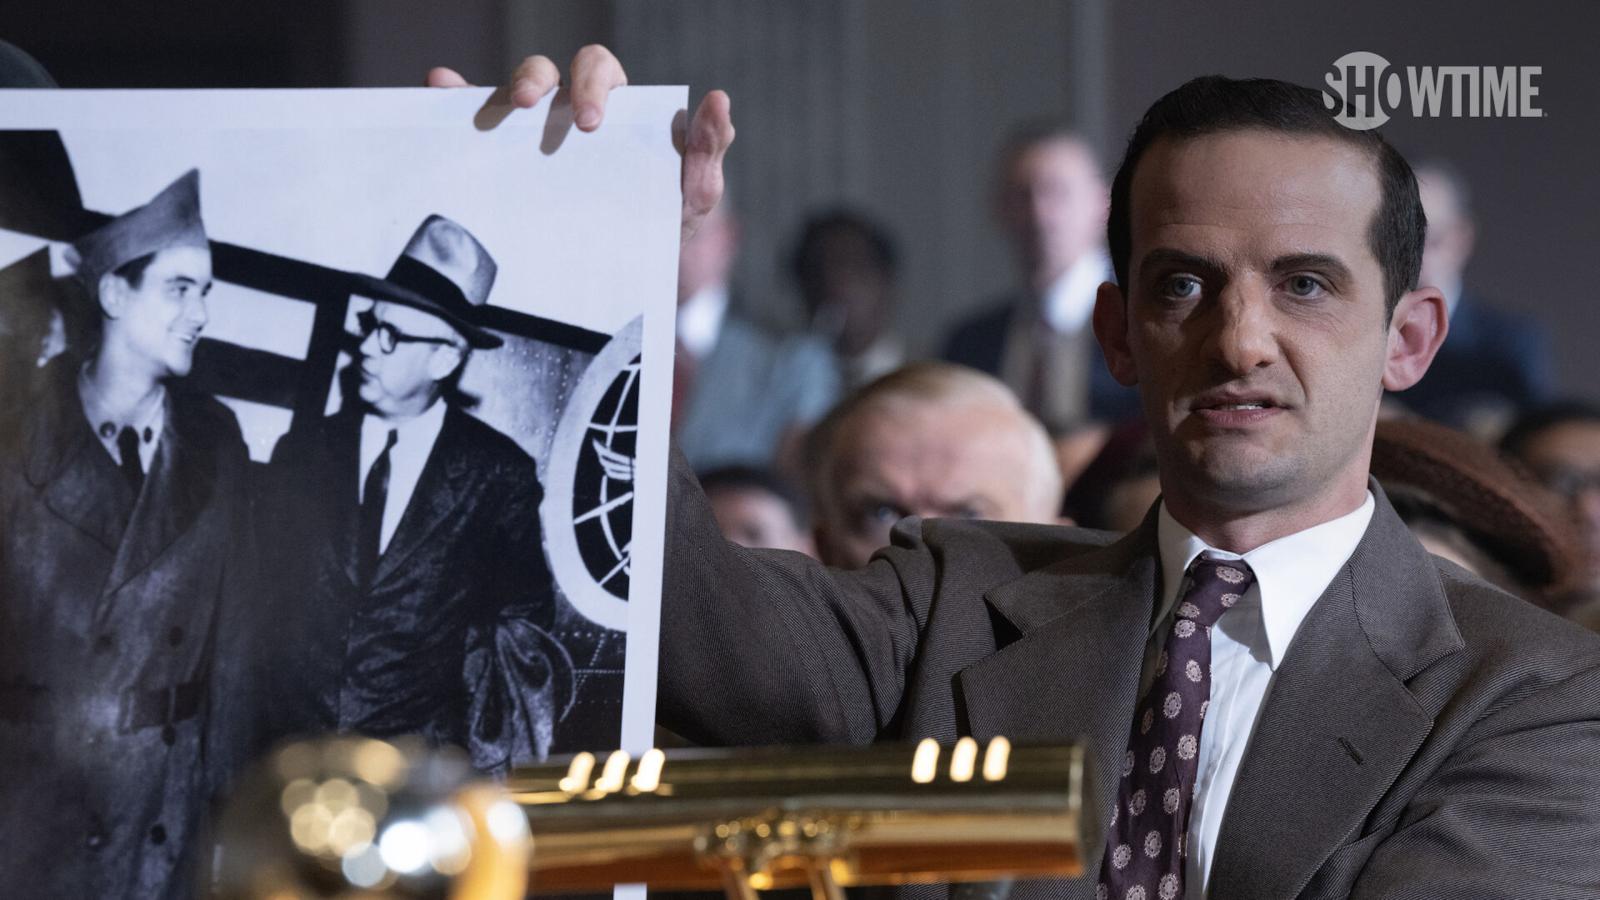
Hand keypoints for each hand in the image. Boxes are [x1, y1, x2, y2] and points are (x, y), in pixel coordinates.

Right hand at [427, 46, 734, 246]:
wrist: (630, 275)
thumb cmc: (662, 221)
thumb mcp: (692, 195)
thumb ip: (708, 151)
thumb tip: (719, 101)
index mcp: (614, 110)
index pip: (600, 73)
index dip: (593, 84)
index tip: (592, 123)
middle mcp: (567, 112)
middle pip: (549, 72)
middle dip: (540, 80)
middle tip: (536, 109)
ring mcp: (532, 135)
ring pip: (510, 92)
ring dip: (500, 88)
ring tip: (501, 109)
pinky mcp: (500, 160)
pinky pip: (471, 120)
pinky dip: (452, 98)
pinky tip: (438, 90)